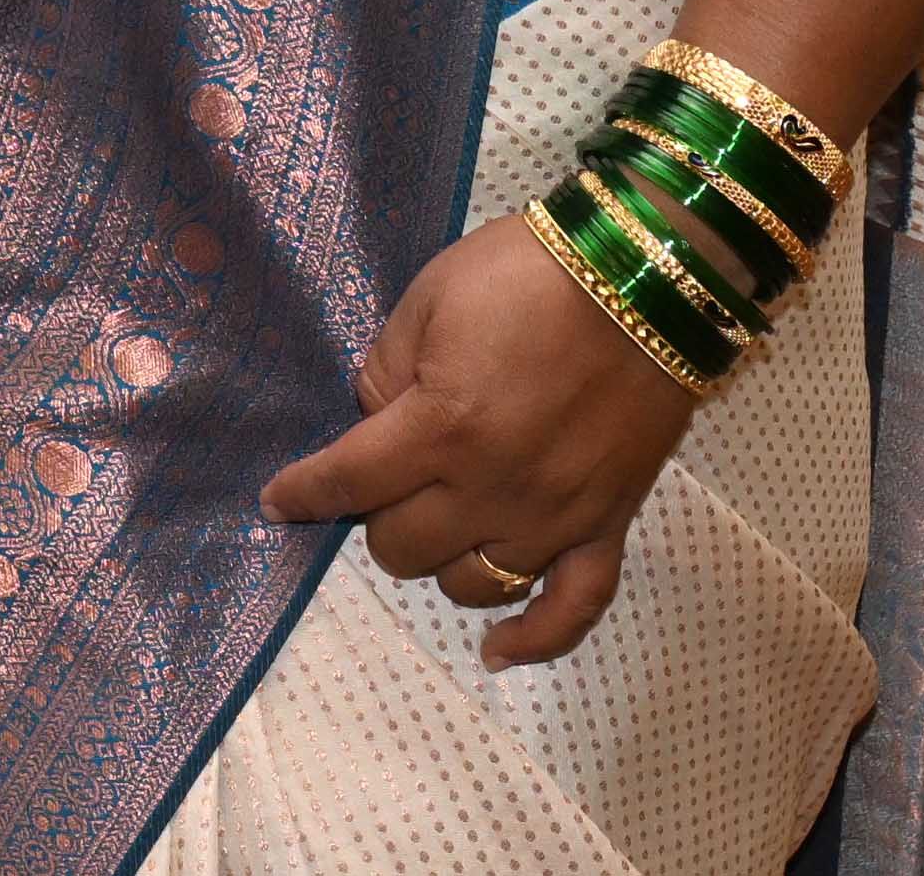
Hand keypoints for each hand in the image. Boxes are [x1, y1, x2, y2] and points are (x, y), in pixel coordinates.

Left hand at [258, 212, 703, 668]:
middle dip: (378, 515)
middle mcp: (492, 489)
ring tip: (440, 521)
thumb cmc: (526, 276)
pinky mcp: (608, 526)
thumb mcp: (429, 298)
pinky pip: (573, 609)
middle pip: (402, 547)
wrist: (646, 280)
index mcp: (441, 428)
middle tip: (389, 476)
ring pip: (470, 584)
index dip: (303, 493)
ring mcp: (554, 517)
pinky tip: (496, 648)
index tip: (278, 501)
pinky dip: (534, 639)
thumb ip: (387, 368)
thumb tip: (373, 418)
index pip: (349, 481)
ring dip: (441, 558)